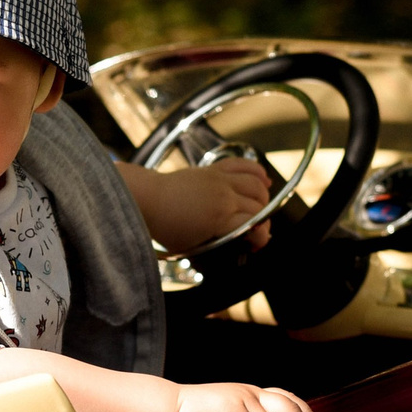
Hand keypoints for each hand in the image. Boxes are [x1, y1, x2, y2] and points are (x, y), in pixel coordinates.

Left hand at [123, 158, 275, 253]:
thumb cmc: (166, 226)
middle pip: (259, 207)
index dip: (261, 238)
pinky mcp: (214, 169)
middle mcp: (224, 197)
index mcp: (220, 219)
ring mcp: (220, 180)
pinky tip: (264, 179)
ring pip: (256, 185)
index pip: (255, 226)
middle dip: (262, 221)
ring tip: (259, 208)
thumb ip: (216, 245)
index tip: (256, 244)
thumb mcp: (192, 246)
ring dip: (262, 199)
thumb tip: (238, 244)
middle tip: (254, 230)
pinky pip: (243, 164)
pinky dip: (257, 170)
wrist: (148, 199)